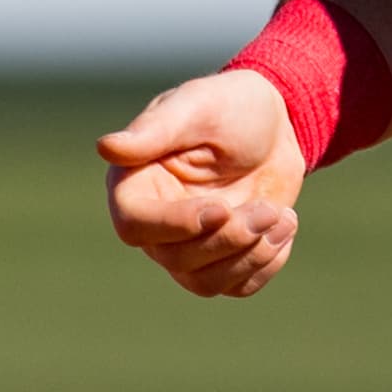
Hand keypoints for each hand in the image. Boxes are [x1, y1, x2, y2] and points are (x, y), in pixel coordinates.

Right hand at [96, 69, 307, 296]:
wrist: (276, 122)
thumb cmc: (229, 105)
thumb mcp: (196, 106)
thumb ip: (155, 130)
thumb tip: (107, 148)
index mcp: (135, 184)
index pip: (134, 224)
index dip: (175, 225)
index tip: (220, 209)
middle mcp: (155, 223)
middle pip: (176, 259)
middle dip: (229, 238)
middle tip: (269, 208)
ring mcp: (189, 245)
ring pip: (205, 283)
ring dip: (250, 255)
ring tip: (281, 216)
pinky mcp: (224, 259)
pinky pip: (238, 286)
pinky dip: (267, 263)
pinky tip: (285, 225)